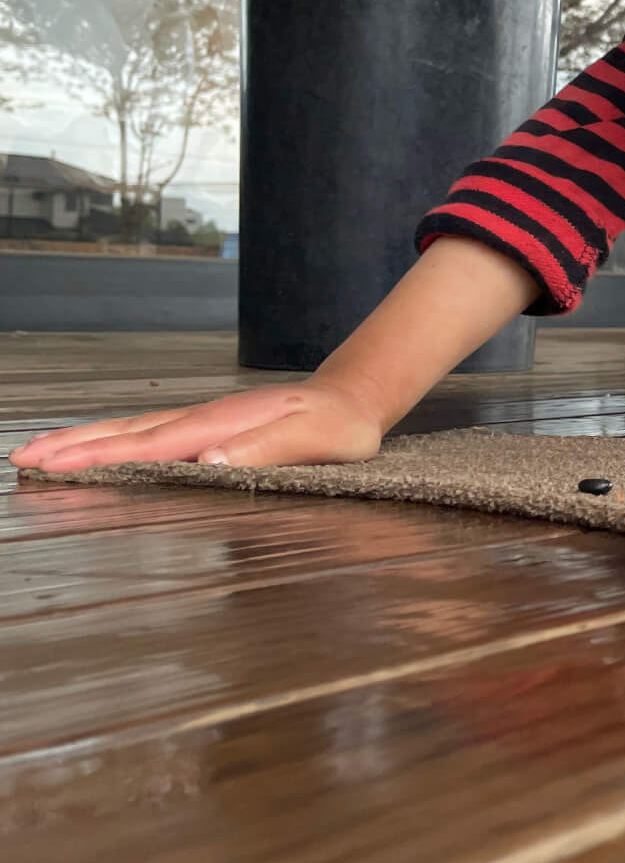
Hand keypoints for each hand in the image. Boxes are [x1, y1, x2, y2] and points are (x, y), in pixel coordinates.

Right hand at [9, 382, 383, 472]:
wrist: (353, 398)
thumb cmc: (341, 426)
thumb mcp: (320, 441)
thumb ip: (270, 450)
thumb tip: (211, 460)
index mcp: (225, 425)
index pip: (154, 445)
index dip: (106, 456)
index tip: (61, 465)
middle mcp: (204, 419)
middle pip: (128, 433)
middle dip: (74, 446)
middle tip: (23, 458)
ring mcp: (201, 420)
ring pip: (131, 430)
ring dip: (82, 440)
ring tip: (36, 451)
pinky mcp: (204, 426)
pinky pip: (146, 433)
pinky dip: (110, 439)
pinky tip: (91, 447)